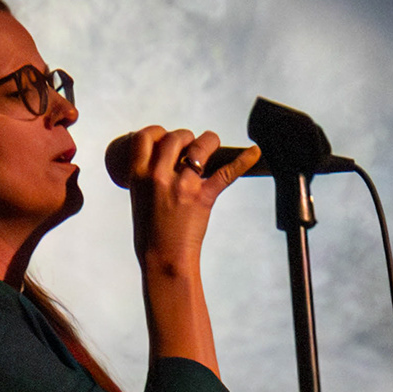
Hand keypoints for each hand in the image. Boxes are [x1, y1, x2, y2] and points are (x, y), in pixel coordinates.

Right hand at [111, 126, 249, 268]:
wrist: (164, 260)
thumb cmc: (150, 235)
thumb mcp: (140, 199)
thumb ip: (150, 181)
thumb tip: (165, 166)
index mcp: (137, 175)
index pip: (144, 137)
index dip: (156, 132)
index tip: (164, 136)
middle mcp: (158, 175)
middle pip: (174, 137)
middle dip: (185, 136)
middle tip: (190, 144)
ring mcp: (182, 185)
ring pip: (199, 146)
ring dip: (208, 140)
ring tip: (212, 143)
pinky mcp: (203, 196)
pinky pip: (227, 172)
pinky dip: (244, 160)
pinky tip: (255, 152)